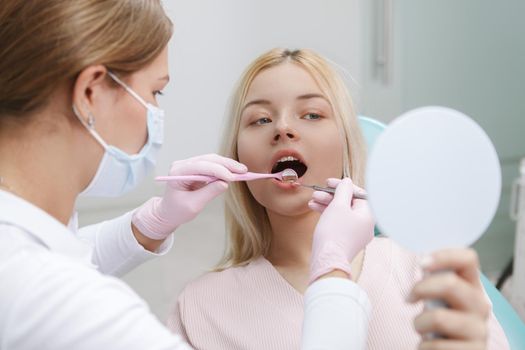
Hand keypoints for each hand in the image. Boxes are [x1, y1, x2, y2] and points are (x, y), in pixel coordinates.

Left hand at [132, 154, 246, 239]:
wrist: (168, 212)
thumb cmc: (177, 211)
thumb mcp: (193, 205)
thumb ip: (208, 193)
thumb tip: (225, 184)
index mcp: (177, 172)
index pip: (200, 166)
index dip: (218, 170)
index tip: (232, 178)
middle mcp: (182, 164)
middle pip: (208, 159)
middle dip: (226, 165)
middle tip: (243, 171)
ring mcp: (189, 165)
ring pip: (211, 160)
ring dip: (227, 165)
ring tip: (242, 171)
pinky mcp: (196, 168)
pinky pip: (212, 165)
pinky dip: (224, 168)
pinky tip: (235, 172)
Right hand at [308, 177, 373, 283]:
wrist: (328, 260)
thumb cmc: (334, 232)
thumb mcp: (338, 206)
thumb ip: (343, 190)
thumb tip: (347, 182)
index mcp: (368, 216)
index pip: (358, 194)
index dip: (343, 186)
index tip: (329, 182)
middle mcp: (365, 225)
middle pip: (349, 203)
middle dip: (332, 196)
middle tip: (318, 191)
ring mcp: (356, 234)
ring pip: (342, 213)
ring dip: (327, 204)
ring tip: (312, 200)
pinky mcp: (346, 240)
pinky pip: (339, 223)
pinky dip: (328, 215)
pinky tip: (314, 209)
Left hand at [408, 248, 489, 349]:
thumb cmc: (440, 323)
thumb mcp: (438, 298)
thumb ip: (433, 279)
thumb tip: (412, 258)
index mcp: (472, 286)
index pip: (468, 259)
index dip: (444, 256)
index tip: (422, 264)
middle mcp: (480, 306)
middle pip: (450, 284)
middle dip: (421, 289)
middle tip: (409, 299)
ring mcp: (479, 331)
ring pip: (439, 317)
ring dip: (419, 323)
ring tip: (423, 329)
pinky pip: (436, 346)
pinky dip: (424, 347)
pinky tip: (430, 346)